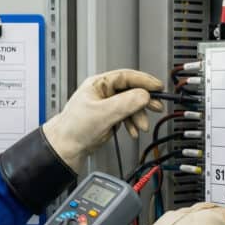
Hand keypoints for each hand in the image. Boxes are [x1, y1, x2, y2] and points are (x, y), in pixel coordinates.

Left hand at [42, 69, 163, 170]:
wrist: (66, 148)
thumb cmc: (74, 128)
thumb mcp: (103, 114)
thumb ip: (125, 103)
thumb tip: (144, 95)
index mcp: (99, 84)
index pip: (126, 76)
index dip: (144, 81)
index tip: (158, 87)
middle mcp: (104, 92)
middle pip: (131, 91)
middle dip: (144, 101)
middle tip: (156, 107)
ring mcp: (107, 105)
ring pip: (130, 105)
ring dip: (138, 116)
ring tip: (141, 127)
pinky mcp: (109, 118)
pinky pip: (126, 116)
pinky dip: (132, 123)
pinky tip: (133, 131)